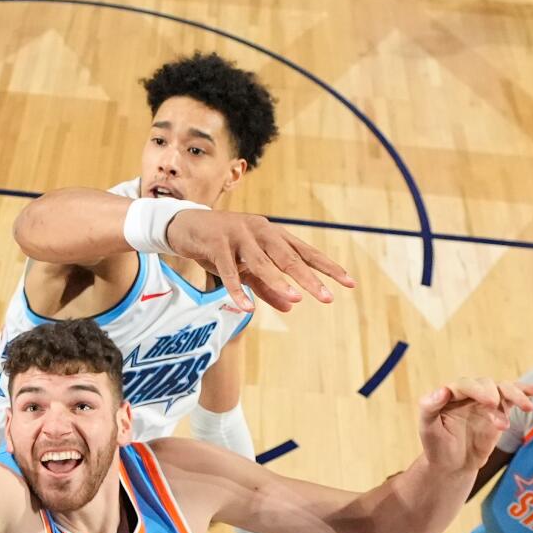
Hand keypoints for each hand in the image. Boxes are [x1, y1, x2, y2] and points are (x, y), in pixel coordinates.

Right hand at [164, 209, 354, 312]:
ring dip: (278, 281)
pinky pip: (228, 271)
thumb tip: (291, 308)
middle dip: (309, 278)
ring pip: (261, 262)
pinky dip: (237, 290)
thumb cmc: (220, 246)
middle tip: (327, 298)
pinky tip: (246, 308)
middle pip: (289, 257)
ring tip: (295, 299)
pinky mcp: (216, 244)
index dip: (327, 267)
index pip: (305, 252)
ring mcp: (238, 235)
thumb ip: (267, 287)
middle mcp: (260, 231)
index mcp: (272, 235)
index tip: (349, 283)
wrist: (184, 225)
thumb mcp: (246, 268)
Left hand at [417, 378, 532, 472]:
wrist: (452, 465)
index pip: (465, 385)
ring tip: (526, 408)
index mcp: (450, 394)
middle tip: (495, 406)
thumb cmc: (437, 446)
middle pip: (486, 384)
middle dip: (494, 394)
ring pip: (503, 389)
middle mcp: (469, 394)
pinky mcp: (500, 410)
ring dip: (515, 395)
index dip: (477, 391)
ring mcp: (486, 401)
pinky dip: (526, 392)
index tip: (489, 402)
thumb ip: (429, 408)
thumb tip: (443, 390)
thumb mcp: (428, 429)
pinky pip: (514, 397)